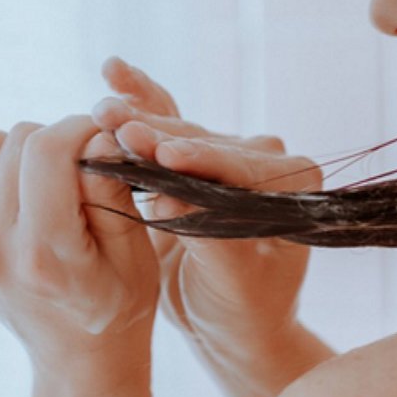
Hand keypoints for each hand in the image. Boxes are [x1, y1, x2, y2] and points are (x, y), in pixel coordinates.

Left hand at [0, 115, 160, 385]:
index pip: (45, 149)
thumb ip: (112, 190)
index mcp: (40, 253)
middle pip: (15, 139)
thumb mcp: (135, 252)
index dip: (80, 128)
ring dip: (24, 153)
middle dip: (57, 140)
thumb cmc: (119, 303)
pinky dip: (6, 179)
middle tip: (85, 168)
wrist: (78, 361)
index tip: (104, 140)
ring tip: (55, 185)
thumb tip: (97, 134)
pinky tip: (33, 211)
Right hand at [92, 57, 321, 369]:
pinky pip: (169, 124)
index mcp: (296, 185)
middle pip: (204, 143)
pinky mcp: (199, 157)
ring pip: (180, 132)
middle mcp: (269, 160)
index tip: (160, 153)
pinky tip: (112, 71)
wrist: (235, 325)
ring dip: (139, 119)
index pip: (239, 168)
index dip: (198, 159)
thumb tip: (169, 197)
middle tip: (114, 124)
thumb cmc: (245, 311)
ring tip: (101, 109)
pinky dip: (142, 101)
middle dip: (158, 135)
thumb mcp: (233, 284)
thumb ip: (211, 239)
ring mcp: (231, 155)